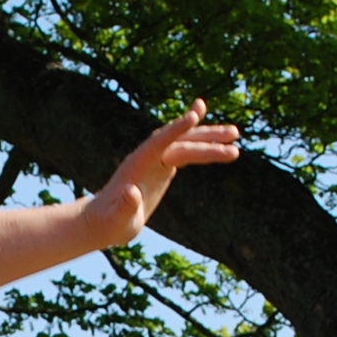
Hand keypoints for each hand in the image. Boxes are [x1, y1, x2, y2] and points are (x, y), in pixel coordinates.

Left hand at [82, 101, 240, 251]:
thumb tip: (131, 193)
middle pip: (179, 141)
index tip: (196, 114)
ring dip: (210, 141)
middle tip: (234, 134)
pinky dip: (201, 148)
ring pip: (185, 144)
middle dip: (206, 137)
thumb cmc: (108, 223)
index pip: (160, 142)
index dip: (177, 129)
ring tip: (236, 139)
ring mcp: (155, 161)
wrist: (101, 220)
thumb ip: (124, 206)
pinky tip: (218, 146)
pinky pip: (184, 152)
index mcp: (137, 165)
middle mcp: (147, 157)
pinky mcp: (161, 167)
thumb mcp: (116, 219)